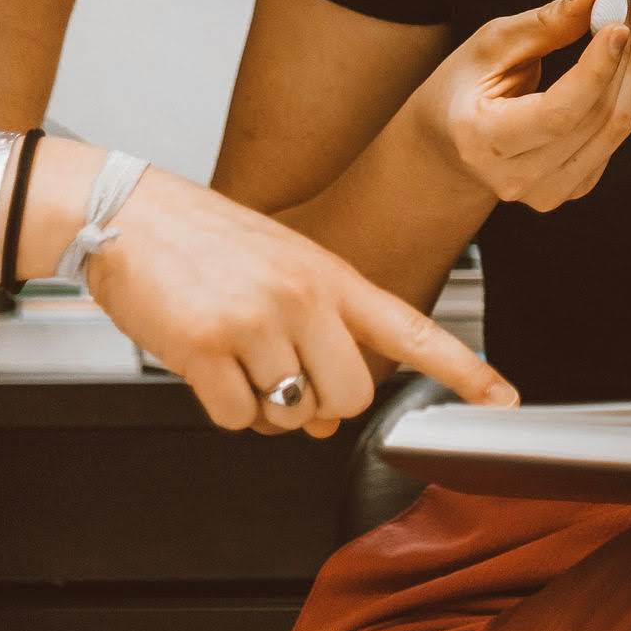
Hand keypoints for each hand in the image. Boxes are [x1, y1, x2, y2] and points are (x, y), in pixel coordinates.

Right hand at [85, 170, 515, 436]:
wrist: (127, 210)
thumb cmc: (203, 240)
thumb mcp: (280, 268)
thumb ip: (317, 334)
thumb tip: (327, 420)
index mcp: (330, 275)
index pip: (412, 326)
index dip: (462, 369)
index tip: (503, 398)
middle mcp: (303, 297)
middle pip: (351, 398)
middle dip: (321, 408)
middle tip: (284, 376)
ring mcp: (256, 321)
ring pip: (292, 416)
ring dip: (265, 407)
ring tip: (236, 358)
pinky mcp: (206, 347)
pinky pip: (237, 419)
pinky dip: (222, 408)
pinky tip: (206, 366)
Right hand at [414, 0, 630, 210]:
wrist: (447, 147)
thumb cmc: (463, 87)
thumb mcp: (490, 45)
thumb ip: (545, 23)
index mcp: (482, 140)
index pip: (558, 113)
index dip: (597, 69)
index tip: (619, 24)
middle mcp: (514, 178)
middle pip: (592, 118)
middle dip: (619, 58)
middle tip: (623, 8)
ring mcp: (543, 193)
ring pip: (612, 129)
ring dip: (627, 73)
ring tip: (620, 29)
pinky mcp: (567, 192)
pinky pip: (612, 141)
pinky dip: (621, 96)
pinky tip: (612, 67)